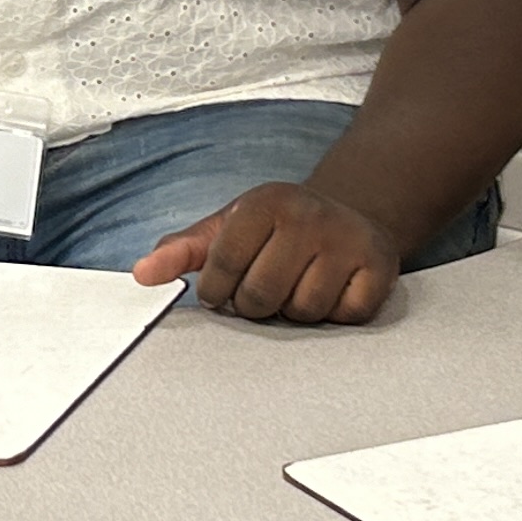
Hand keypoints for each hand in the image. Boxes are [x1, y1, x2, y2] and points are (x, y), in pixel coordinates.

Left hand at [134, 182, 402, 322]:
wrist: (351, 214)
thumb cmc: (277, 229)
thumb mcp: (227, 228)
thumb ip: (181, 251)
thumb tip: (141, 275)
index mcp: (265, 202)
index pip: (221, 269)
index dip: (216, 291)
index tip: (223, 287)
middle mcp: (308, 216)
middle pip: (260, 297)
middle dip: (255, 306)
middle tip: (266, 289)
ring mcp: (348, 241)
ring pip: (302, 313)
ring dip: (294, 312)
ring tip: (298, 286)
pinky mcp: (380, 268)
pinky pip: (343, 317)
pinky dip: (333, 315)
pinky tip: (331, 290)